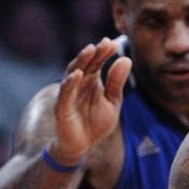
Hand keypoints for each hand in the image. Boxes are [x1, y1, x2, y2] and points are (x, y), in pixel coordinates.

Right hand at [50, 38, 131, 163]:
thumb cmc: (96, 122)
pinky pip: (65, 93)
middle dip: (94, 53)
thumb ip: (117, 82)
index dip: (104, 53)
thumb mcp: (112, 102)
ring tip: (90, 50)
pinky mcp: (62, 107)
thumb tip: (126, 59)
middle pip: (85, 64)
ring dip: (81, 61)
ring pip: (72, 73)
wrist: (83, 145)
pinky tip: (78, 74)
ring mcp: (69, 94)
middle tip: (104, 43)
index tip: (113, 42)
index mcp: (91, 80)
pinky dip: (70, 83)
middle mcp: (78, 83)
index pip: (97, 62)